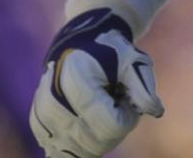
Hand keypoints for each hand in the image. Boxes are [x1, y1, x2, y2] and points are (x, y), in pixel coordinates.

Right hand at [28, 9, 160, 157]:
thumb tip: (154, 110)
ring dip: (96, 138)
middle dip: (113, 130)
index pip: (111, 125)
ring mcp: (43, 111)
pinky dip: (76, 146)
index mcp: (77, 80)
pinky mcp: (38, 121)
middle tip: (113, 104)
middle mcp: (54, 97)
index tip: (125, 99)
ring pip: (79, 150)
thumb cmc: (110, 52)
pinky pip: (59, 150)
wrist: (78, 45)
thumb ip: (144, 87)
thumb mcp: (133, 60)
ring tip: (98, 111)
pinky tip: (83, 129)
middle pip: (95, 142)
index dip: (127, 117)